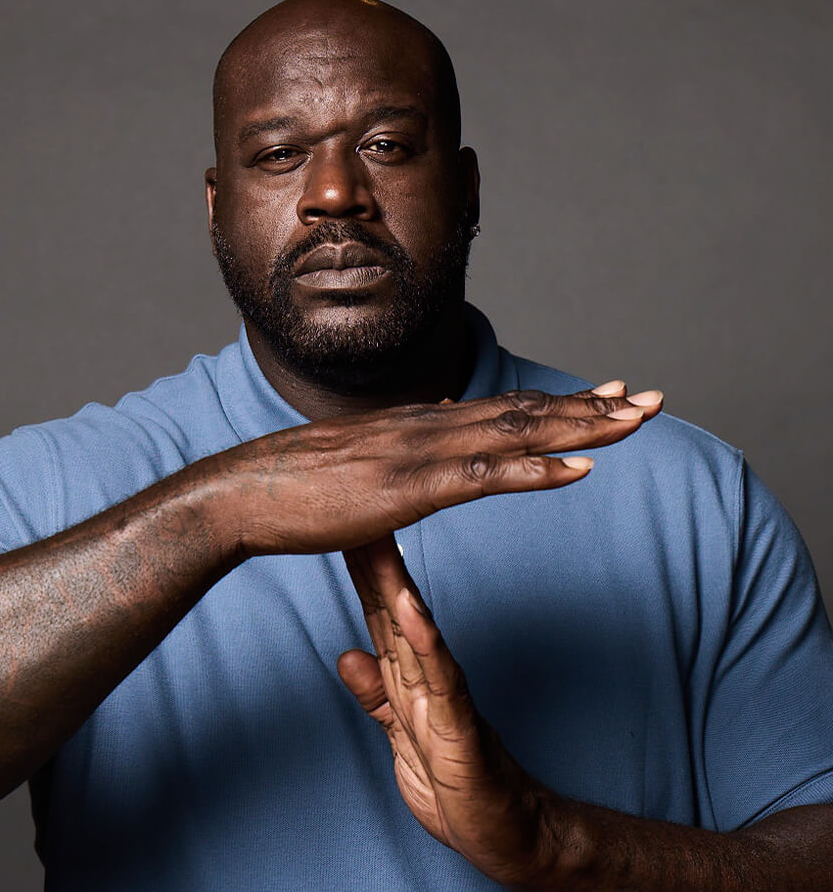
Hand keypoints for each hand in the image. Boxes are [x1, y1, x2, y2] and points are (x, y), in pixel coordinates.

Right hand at [207, 382, 661, 558]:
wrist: (243, 493)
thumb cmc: (292, 488)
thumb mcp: (355, 469)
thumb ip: (396, 459)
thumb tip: (426, 457)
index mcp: (417, 425)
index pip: (501, 409)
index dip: (558, 404)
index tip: (604, 398)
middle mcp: (426, 427)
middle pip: (524, 412)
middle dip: (591, 407)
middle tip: (648, 399)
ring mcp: (418, 454)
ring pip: (516, 434)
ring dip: (582, 427)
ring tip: (636, 422)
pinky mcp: (407, 487)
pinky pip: (485, 476)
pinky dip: (537, 470)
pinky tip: (580, 469)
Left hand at [338, 535, 542, 884]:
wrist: (504, 831)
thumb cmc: (456, 780)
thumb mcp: (400, 735)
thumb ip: (376, 696)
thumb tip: (346, 654)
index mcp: (410, 677)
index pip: (381, 614)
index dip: (358, 572)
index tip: (340, 527)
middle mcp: (428, 675)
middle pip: (393, 608)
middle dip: (371, 558)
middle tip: (355, 506)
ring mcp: (445, 696)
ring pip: (415, 630)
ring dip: (395, 583)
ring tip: (379, 538)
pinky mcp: (459, 723)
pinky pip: (441, 677)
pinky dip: (425, 639)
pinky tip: (411, 605)